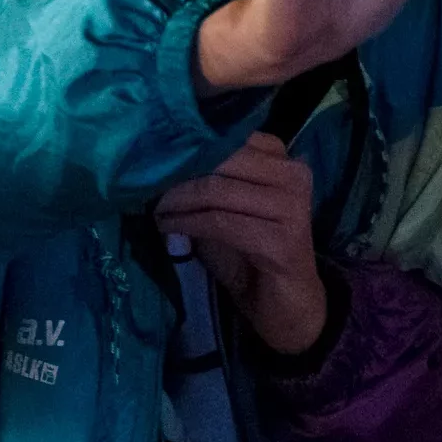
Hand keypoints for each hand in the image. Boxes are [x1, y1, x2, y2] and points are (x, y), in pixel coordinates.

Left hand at [157, 134, 328, 354]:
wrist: (286, 304)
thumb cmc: (250, 252)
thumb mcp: (224, 207)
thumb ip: (206, 179)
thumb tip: (159, 159)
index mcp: (281, 158)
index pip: (227, 136)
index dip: (187, 145)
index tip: (154, 157)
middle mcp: (294, 174)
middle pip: (221, 158)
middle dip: (178, 172)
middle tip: (147, 185)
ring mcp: (293, 206)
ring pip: (216, 190)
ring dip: (176, 201)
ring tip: (155, 210)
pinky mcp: (283, 240)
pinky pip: (220, 222)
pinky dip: (188, 224)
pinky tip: (167, 228)